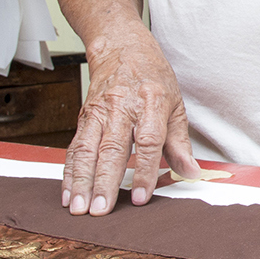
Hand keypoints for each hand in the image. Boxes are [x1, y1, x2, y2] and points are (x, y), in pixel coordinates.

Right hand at [61, 34, 195, 214]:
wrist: (121, 48)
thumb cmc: (152, 78)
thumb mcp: (176, 105)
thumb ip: (180, 143)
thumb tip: (191, 173)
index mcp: (151, 103)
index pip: (148, 141)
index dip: (143, 171)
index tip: (139, 198)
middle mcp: (122, 107)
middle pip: (111, 149)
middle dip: (104, 182)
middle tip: (101, 210)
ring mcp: (99, 112)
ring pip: (87, 150)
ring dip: (81, 182)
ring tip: (79, 208)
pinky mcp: (84, 118)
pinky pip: (74, 148)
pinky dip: (69, 173)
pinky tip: (68, 193)